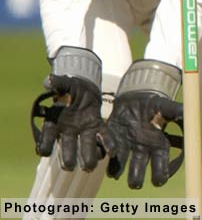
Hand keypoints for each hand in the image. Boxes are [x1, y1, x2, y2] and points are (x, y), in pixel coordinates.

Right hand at [30, 46, 104, 171]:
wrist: (84, 87)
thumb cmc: (70, 87)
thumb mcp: (64, 83)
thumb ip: (57, 83)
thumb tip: (48, 81)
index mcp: (54, 121)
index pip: (46, 136)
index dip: (44, 144)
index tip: (43, 151)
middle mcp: (67, 130)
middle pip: (66, 147)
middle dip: (67, 157)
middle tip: (69, 167)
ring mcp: (83, 130)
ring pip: (84, 147)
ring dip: (87, 157)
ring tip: (90, 167)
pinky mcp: (97, 126)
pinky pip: (103, 136)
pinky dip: (108, 144)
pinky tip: (112, 152)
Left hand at [102, 60, 182, 187]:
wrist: (135, 96)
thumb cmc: (154, 104)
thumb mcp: (167, 107)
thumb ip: (178, 113)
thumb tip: (190, 119)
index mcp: (158, 145)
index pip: (162, 166)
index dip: (161, 173)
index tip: (159, 179)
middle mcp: (142, 150)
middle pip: (139, 171)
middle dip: (136, 178)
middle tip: (135, 183)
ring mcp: (126, 148)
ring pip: (121, 166)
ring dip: (118, 171)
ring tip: (115, 174)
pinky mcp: (112, 142)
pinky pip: (106, 153)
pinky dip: (104, 156)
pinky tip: (107, 155)